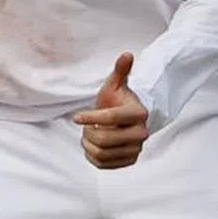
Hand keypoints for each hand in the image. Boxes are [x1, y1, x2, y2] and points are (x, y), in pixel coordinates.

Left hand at [73, 52, 149, 169]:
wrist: (124, 119)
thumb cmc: (116, 99)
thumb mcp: (115, 84)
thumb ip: (120, 70)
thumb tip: (127, 54)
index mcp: (139, 113)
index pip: (110, 117)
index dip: (90, 117)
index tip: (75, 117)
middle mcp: (142, 134)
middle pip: (103, 139)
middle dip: (88, 132)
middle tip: (86, 125)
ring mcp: (136, 149)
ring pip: (101, 153)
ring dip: (88, 143)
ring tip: (90, 133)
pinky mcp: (129, 161)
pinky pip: (102, 164)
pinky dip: (91, 155)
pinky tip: (94, 145)